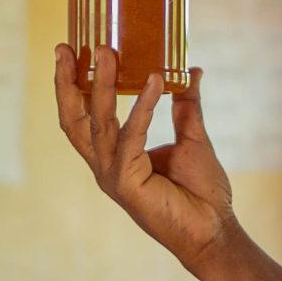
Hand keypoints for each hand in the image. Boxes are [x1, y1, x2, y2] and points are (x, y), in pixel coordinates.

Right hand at [52, 46, 236, 269]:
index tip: (71, 51)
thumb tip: (191, 71)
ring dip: (102, 84)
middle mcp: (106, 166)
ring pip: (99, 122)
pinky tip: (154, 81)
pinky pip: (131, 137)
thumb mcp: (192, 138)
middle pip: (74, 119)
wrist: (214, 232)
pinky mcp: (127, 184)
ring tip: (107, 51)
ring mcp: (113, 176)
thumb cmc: (201, 193)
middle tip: (67, 48)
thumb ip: (185, 106)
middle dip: (67, 83)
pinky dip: (142, 107)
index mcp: (114, 157)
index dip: (72, 86)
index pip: (82, 117)